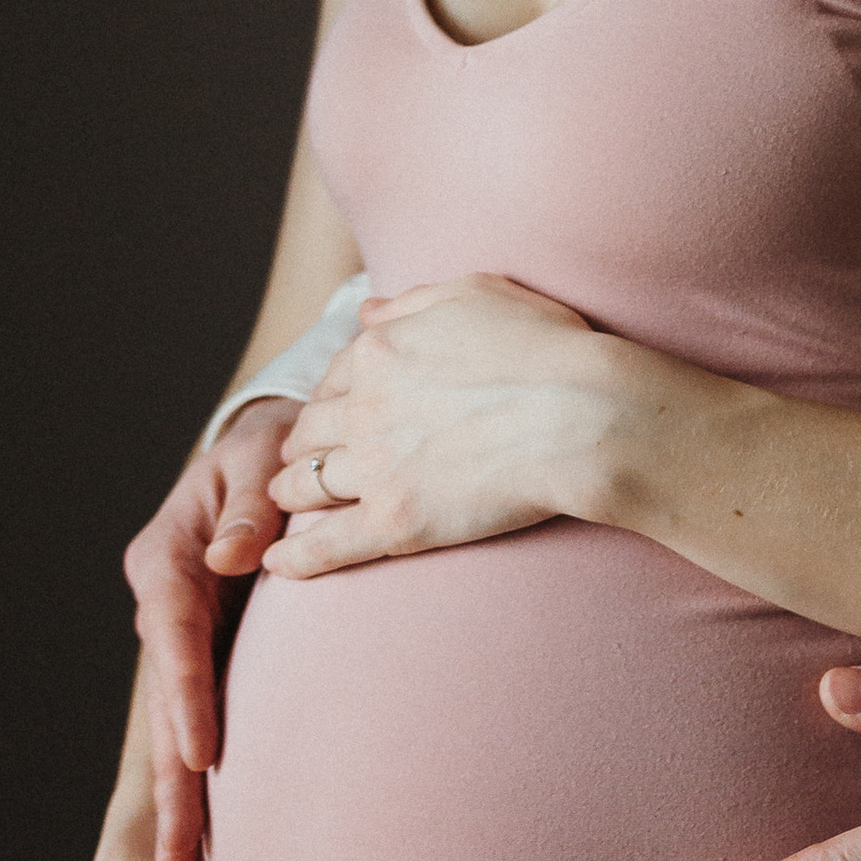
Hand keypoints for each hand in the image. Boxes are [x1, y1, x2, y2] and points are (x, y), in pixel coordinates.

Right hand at [123, 400, 299, 860]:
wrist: (275, 448)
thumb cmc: (277, 444)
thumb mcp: (266, 455)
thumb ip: (253, 503)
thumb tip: (234, 555)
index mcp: (168, 556)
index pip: (174, 633)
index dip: (186, 694)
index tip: (202, 754)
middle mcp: (165, 602)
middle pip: (167, 697)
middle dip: (172, 775)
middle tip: (175, 860)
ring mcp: (181, 631)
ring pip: (178, 716)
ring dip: (181, 787)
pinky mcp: (209, 647)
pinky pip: (204, 709)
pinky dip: (203, 764)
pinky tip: (213, 825)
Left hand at [264, 276, 651, 576]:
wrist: (581, 415)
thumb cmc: (545, 349)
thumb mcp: (477, 295)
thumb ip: (413, 302)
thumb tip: (366, 311)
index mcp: (379, 352)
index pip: (333, 378)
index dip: (332, 396)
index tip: (335, 411)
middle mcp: (364, 407)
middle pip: (310, 431)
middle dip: (303, 443)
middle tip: (304, 458)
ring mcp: (375, 467)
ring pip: (306, 484)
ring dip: (291, 491)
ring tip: (290, 501)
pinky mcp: (394, 522)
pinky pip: (326, 546)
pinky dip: (297, 557)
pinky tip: (280, 566)